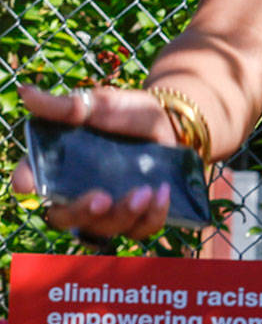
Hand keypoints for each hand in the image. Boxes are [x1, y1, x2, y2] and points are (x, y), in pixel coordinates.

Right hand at [10, 84, 176, 242]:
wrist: (173, 122)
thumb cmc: (128, 112)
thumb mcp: (101, 104)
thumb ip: (66, 106)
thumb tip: (25, 93)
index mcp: (59, 164)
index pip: (32, 178)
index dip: (26, 181)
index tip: (27, 185)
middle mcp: (77, 192)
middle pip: (64, 217)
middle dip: (80, 211)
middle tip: (101, 198)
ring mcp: (108, 209)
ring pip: (103, 228)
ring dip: (123, 214)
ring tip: (145, 192)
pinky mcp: (137, 217)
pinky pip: (139, 230)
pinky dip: (151, 216)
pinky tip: (161, 194)